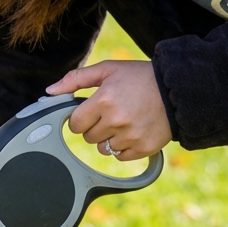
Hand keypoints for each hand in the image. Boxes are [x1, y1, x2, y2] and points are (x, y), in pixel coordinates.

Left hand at [46, 60, 171, 160]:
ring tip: (125, 121)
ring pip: (103, 149)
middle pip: (88, 137)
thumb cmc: (140, 77)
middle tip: (113, 112)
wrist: (177, 89)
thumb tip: (50, 91)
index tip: (93, 110)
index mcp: (104, 100)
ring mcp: (131, 136)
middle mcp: (116, 120)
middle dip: (95, 126)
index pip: (74, 123)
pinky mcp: (144, 148)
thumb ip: (76, 79)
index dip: (81, 117)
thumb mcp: (108, 70)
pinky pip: (120, 157)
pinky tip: (134, 131)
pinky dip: (124, 147)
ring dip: (109, 138)